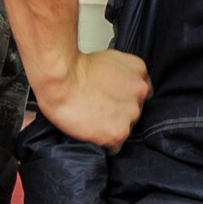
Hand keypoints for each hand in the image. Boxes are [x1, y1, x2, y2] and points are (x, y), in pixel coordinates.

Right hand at [34, 48, 151, 149]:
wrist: (61, 80)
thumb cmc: (74, 68)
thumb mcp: (108, 58)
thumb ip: (121, 73)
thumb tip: (116, 85)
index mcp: (139, 71)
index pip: (141, 92)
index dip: (125, 98)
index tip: (115, 101)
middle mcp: (140, 93)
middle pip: (134, 111)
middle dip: (119, 112)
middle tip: (99, 110)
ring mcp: (131, 114)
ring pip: (125, 128)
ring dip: (111, 127)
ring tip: (92, 120)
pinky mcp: (118, 133)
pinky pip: (115, 146)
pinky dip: (104, 143)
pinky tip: (92, 132)